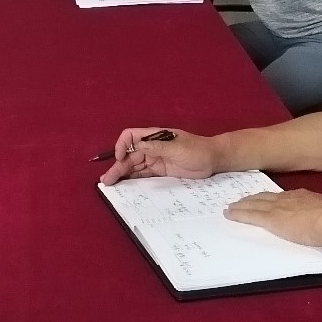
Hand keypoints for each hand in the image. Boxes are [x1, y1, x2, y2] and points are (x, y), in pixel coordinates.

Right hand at [98, 127, 215, 184]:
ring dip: (121, 173)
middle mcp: (151, 147)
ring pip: (134, 165)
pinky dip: (132, 178)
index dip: (122, 146)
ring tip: (110, 183)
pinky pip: (143, 174)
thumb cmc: (197, 150)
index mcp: (154, 137)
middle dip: (118, 165)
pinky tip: (124, 185)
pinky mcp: (160, 171)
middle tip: (107, 179)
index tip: (120, 158)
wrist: (213, 159)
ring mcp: (155, 159)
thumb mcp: (177, 147)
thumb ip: (157, 147)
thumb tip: (136, 145)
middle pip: (129, 155)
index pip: (131, 136)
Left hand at [224, 189, 321, 246]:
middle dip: (252, 199)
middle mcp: (287, 199)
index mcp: (302, 196)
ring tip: (232, 207)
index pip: (281, 196)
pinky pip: (251, 216)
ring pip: (254, 204)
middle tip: (240, 201)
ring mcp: (278, 208)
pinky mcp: (271, 220)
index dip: (269, 198)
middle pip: (264, 197)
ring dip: (242, 205)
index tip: (262, 199)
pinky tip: (229, 214)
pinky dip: (239, 214)